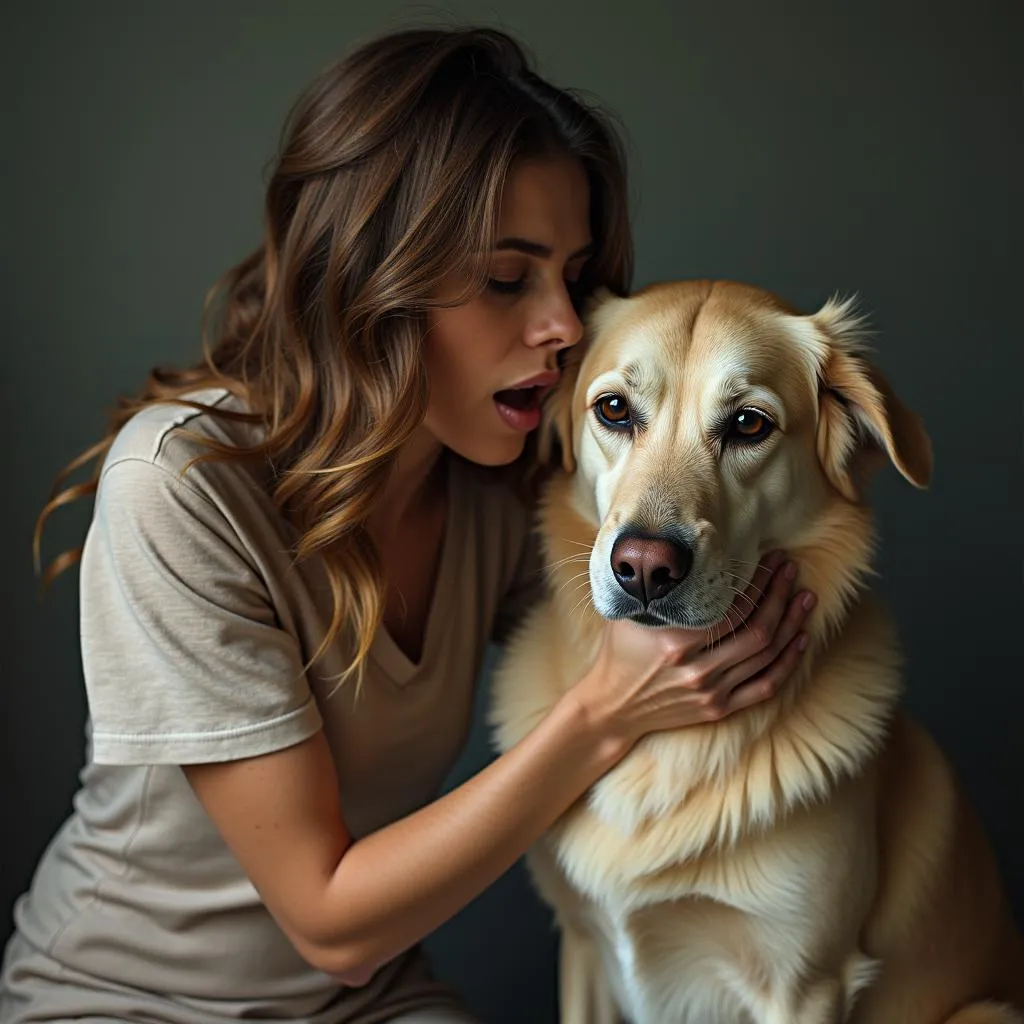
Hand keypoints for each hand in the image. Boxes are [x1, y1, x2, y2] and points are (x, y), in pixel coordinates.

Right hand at [570, 552, 814, 752]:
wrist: (612, 706)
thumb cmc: (620, 652)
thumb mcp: (629, 614)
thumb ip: (656, 589)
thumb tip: (679, 550)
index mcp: (675, 643)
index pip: (732, 610)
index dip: (758, 584)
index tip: (770, 560)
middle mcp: (697, 670)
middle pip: (758, 631)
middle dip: (780, 597)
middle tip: (791, 571)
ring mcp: (711, 692)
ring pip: (767, 657)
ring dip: (791, 624)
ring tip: (804, 597)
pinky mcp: (719, 708)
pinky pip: (766, 686)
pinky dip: (788, 662)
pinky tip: (801, 639)